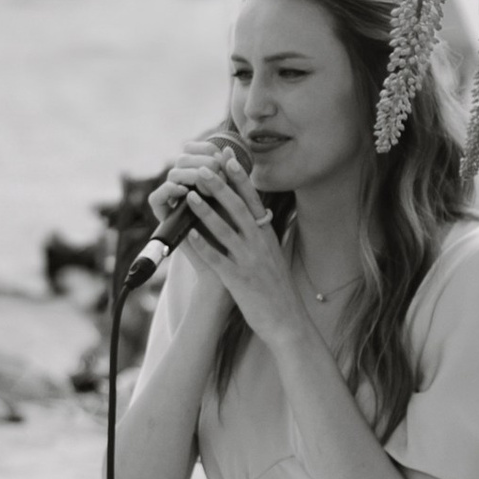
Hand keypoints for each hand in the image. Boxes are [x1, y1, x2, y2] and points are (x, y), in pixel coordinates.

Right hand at [150, 127, 246, 236]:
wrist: (224, 255)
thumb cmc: (232, 224)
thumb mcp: (233, 197)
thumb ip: (231, 176)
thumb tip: (229, 150)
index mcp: (199, 173)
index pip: (196, 150)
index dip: (208, 150)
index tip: (223, 158)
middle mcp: (184, 182)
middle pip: (184, 159)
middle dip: (202, 162)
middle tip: (218, 172)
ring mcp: (172, 198)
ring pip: (173, 174)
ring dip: (189, 175)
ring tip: (205, 184)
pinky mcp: (163, 214)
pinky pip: (156, 198)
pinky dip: (168, 191)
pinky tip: (184, 191)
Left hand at [174, 150, 304, 349]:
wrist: (288, 321)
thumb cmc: (277, 289)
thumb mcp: (273, 255)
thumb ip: (262, 236)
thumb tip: (255, 216)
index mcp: (267, 236)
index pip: (252, 200)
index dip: (240, 178)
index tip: (229, 157)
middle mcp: (260, 244)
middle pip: (238, 209)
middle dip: (219, 186)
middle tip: (203, 166)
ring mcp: (250, 261)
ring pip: (225, 230)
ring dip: (206, 211)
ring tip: (189, 194)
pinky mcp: (239, 280)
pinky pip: (218, 260)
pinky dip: (203, 246)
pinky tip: (189, 235)